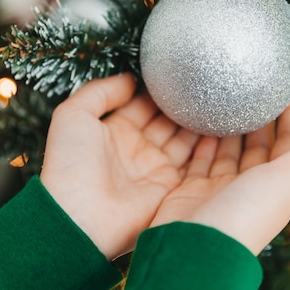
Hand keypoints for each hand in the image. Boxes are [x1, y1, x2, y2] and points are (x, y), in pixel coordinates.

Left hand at [40, 74, 200, 259]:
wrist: (80, 216)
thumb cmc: (70, 167)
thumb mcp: (73, 115)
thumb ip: (100, 91)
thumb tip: (130, 79)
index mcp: (114, 132)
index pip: (142, 105)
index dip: (157, 90)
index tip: (175, 74)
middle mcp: (137, 150)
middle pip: (166, 121)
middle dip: (182, 105)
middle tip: (200, 85)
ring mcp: (155, 168)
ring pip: (184, 139)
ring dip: (197, 122)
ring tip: (214, 100)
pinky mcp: (171, 186)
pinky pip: (194, 162)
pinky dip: (208, 146)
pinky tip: (219, 125)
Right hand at [150, 83, 289, 254]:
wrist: (192, 250)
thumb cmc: (244, 216)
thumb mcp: (287, 181)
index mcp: (278, 185)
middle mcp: (252, 187)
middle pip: (260, 142)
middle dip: (261, 113)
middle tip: (256, 81)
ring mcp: (221, 188)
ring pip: (229, 148)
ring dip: (231, 122)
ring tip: (227, 93)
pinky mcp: (192, 189)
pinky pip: (200, 156)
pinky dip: (201, 138)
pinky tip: (199, 117)